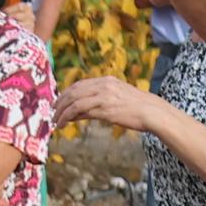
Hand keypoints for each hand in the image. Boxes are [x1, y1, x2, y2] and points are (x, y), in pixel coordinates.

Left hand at [48, 75, 163, 137]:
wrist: (153, 112)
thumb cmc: (138, 109)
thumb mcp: (118, 98)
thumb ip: (99, 101)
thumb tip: (80, 111)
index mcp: (107, 80)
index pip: (80, 84)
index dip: (66, 93)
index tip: (58, 102)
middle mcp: (104, 85)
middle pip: (73, 91)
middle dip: (59, 102)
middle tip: (51, 112)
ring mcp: (104, 96)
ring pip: (74, 101)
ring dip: (61, 112)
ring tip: (54, 121)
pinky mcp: (104, 109)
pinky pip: (80, 111)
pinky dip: (67, 117)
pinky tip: (63, 124)